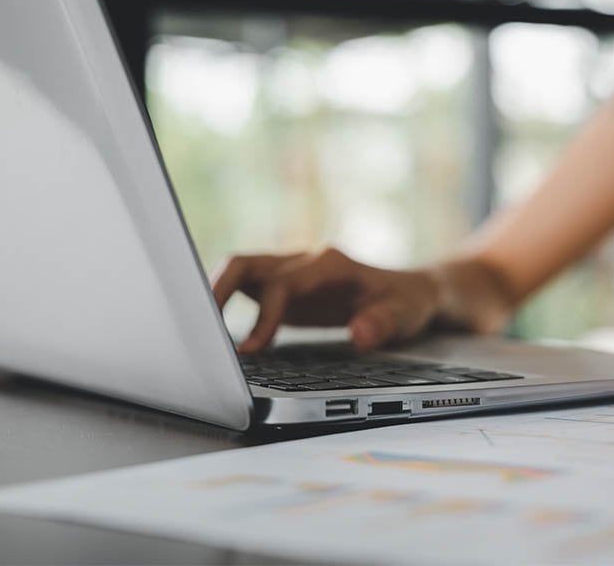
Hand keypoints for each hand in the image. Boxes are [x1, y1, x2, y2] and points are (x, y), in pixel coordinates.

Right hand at [211, 248, 514, 352]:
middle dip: (215, 290)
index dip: (263, 317)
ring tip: (197, 339)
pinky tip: (220, 344)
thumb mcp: (409, 314)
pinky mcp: (285, 291)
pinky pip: (246, 293)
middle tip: (195, 329)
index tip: (250, 350)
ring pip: (238, 273)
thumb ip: (385, 323)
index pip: (282, 285)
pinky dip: (227, 311)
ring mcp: (291, 275)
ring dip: (214, 298)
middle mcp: (304, 262)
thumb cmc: (411, 302)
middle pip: (244, 263)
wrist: (418, 293)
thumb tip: (360, 334)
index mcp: (328, 263)